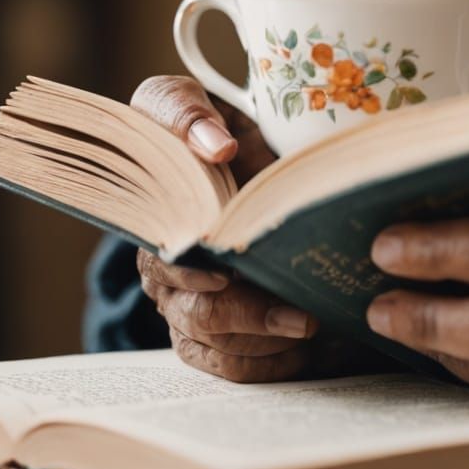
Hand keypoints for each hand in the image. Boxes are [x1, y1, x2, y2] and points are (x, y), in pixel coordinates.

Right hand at [131, 74, 299, 380]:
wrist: (243, 155)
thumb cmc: (215, 128)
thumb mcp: (195, 104)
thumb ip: (190, 114)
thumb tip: (218, 149)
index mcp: (155, 215)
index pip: (163, 253)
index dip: (193, 269)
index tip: (227, 276)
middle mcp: (162, 264)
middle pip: (196, 309)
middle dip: (249, 315)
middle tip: (302, 316)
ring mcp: (181, 299)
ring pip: (210, 340)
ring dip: (262, 343)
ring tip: (313, 329)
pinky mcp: (204, 330)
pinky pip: (224, 362)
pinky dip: (264, 364)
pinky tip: (304, 353)